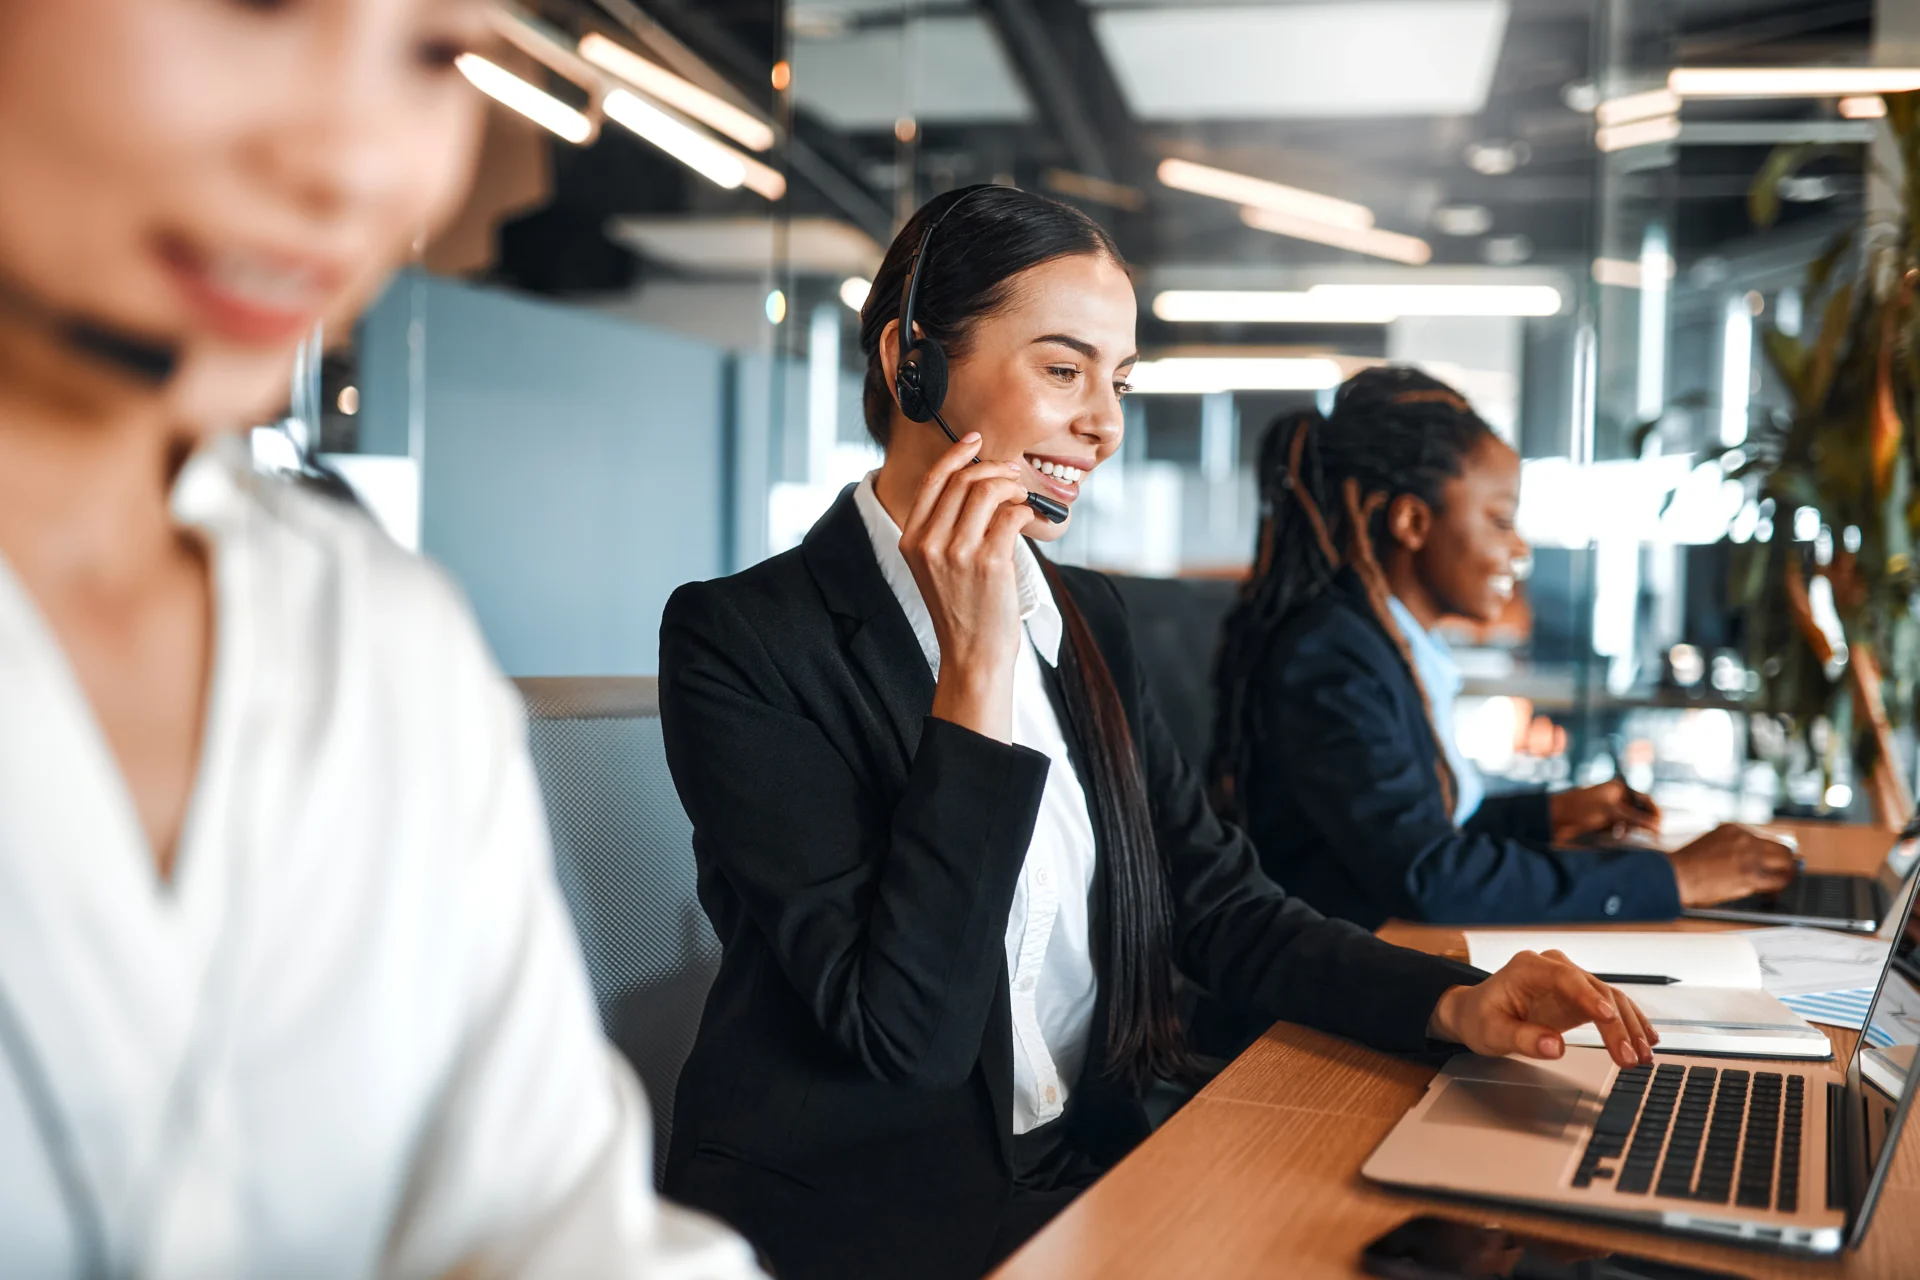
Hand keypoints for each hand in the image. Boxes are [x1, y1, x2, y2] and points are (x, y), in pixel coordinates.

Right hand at [899, 434, 1036, 743]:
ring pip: (988, 491)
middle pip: (963, 480)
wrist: (973, 654)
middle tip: (1013, 477)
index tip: (976, 440)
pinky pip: (1012, 513)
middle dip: (995, 470)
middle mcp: (929, 543)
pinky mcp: (988, 561)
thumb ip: (945, 528)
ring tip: (1022, 498)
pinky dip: (1027, 509)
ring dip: (1012, 486)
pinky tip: (1032, 518)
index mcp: (911, 540)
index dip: (956, 454)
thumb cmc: (963, 610)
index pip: (932, 481)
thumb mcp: (937, 567)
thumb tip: (980, 482)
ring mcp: (957, 552)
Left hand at [1428, 949, 1657, 1068]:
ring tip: (1642, 1056)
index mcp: (1528, 968)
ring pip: (1609, 998)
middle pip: (1594, 991)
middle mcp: (1553, 967)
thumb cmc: (1480, 1018)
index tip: (1606, 1016)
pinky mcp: (1581, 996)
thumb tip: (1554, 1047)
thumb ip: (1522, 1038)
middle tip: (1629, 1057)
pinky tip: (1647, 1040)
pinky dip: (1630, 1023)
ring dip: (1629, 1027)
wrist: (1477, 1012)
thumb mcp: (1491, 1032)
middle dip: (1616, 1025)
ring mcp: (1570, 980)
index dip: (1588, 996)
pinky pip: (1612, 1006)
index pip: (1565, 977)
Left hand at [1550, 779, 1660, 843]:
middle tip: (1645, 835)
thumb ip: (1636, 819)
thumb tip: (1657, 827)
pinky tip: (1615, 835)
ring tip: (1622, 833)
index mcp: (1620, 788)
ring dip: (1630, 829)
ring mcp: (1611, 809)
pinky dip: (1620, 832)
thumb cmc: (1581, 809)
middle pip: (1640, 811)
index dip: (1654, 813)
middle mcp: (1617, 797)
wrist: (1555, 818)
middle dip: (1642, 823)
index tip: (1659, 828)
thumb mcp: (1612, 813)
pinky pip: (1620, 828)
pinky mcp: (1604, 821)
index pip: (1646, 799)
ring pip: (1631, 822)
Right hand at [1667, 824, 1798, 906]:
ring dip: (1785, 875)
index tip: (1773, 862)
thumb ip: (1731, 848)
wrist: (1675, 876)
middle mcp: (1746, 839)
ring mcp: (1750, 856)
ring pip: (1786, 864)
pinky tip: (1771, 892)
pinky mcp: (1752, 876)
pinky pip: (1778, 881)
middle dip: (1785, 862)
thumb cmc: (1687, 866)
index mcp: (1734, 829)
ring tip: (1778, 884)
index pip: (1767, 839)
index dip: (1771, 854)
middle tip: (1783, 873)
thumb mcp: (1710, 844)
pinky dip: (1778, 888)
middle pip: (1783, 849)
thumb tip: (1751, 862)